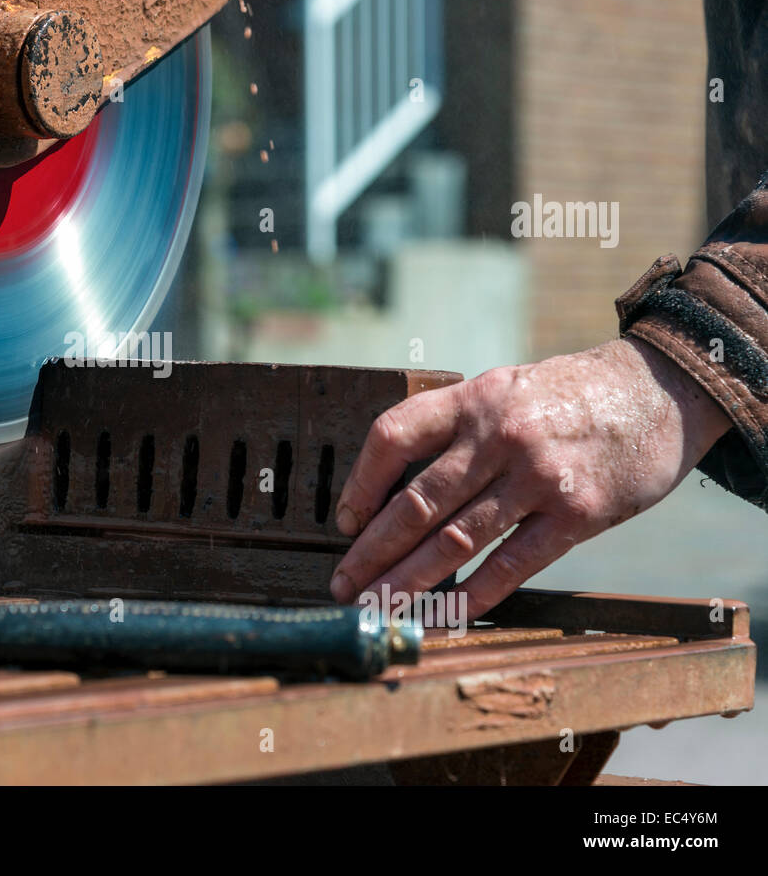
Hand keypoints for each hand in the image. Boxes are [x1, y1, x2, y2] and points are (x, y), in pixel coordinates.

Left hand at [330, 337, 731, 617]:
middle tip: (343, 585)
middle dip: (372, 550)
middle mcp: (499, 436)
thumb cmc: (567, 396)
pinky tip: (445, 614)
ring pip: (457, 538)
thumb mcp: (503, 388)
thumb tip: (395, 486)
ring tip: (379, 606)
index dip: (360, 484)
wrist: (658, 390)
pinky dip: (475, 594)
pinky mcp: (577, 514)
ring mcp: (539, 476)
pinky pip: (513, 563)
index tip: (343, 522)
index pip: (393, 436)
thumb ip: (456, 427)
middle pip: (417, 502)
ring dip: (409, 580)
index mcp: (473, 400)